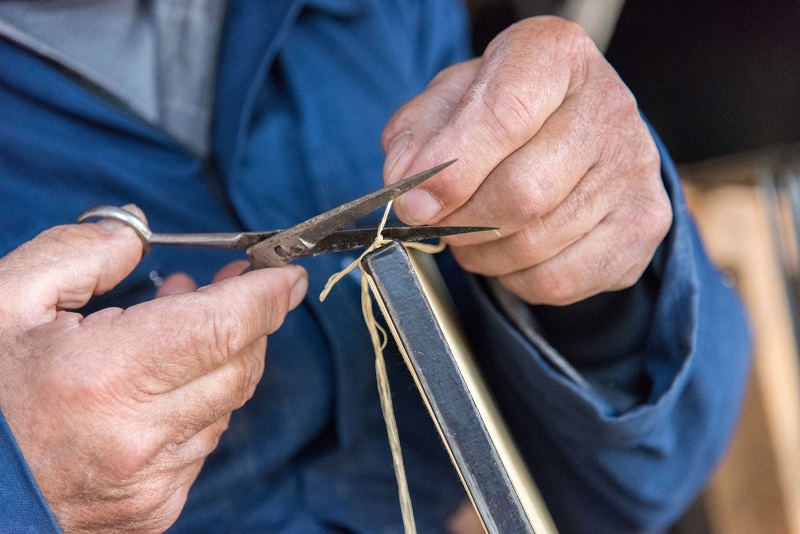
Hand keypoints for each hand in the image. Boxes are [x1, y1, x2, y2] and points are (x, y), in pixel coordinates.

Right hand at [0, 213, 306, 531]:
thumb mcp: (4, 300)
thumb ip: (81, 255)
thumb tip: (141, 234)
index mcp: (105, 378)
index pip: (224, 327)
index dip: (267, 294)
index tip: (286, 272)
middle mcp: (139, 439)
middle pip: (239, 366)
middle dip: (250, 320)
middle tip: (235, 284)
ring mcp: (150, 484)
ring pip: (226, 406)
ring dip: (221, 360)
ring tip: (182, 325)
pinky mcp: (151, 511)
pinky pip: (203, 444)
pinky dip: (199, 406)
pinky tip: (165, 382)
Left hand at [382, 16, 670, 304]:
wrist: (569, 132)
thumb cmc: (500, 116)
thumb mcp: (447, 104)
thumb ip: (418, 139)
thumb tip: (412, 192)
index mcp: (554, 56)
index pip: (505, 113)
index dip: (452, 169)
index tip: (416, 203)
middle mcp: (609, 107)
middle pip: (524, 191)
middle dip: (463, 222)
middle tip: (440, 222)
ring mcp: (635, 169)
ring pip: (537, 242)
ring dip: (483, 254)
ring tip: (474, 232)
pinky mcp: (644, 224)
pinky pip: (560, 279)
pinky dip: (517, 279)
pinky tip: (511, 251)